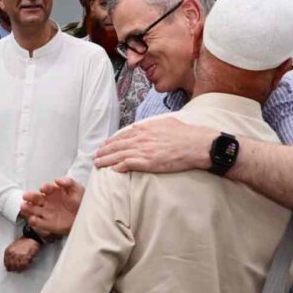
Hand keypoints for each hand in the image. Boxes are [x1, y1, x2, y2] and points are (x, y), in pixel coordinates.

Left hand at [4, 237, 41, 272]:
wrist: (31, 237)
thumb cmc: (24, 241)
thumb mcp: (13, 246)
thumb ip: (11, 254)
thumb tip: (10, 262)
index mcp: (8, 251)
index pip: (6, 262)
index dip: (8, 267)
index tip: (9, 268)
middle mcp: (12, 254)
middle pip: (11, 266)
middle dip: (14, 269)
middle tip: (16, 270)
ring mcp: (18, 256)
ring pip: (17, 267)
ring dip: (19, 268)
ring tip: (21, 268)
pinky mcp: (25, 257)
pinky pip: (23, 266)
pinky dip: (25, 267)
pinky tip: (26, 265)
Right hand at [21, 177, 83, 236]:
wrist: (85, 216)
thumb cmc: (81, 201)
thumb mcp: (77, 189)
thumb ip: (68, 182)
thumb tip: (57, 179)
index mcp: (53, 192)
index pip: (47, 188)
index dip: (45, 188)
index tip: (43, 188)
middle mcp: (47, 201)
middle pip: (36, 198)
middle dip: (30, 197)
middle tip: (26, 196)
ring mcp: (47, 213)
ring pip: (34, 210)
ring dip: (28, 208)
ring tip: (24, 207)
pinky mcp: (48, 224)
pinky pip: (39, 223)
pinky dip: (35, 221)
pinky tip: (32, 219)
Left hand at [94, 118, 217, 172]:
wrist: (197, 144)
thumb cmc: (186, 134)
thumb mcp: (167, 122)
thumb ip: (152, 125)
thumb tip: (143, 126)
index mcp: (145, 128)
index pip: (123, 135)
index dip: (112, 141)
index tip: (104, 145)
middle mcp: (141, 138)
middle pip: (117, 145)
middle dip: (104, 151)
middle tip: (95, 156)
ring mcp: (143, 150)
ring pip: (118, 155)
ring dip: (106, 160)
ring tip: (97, 164)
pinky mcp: (148, 162)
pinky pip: (128, 165)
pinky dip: (118, 167)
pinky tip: (112, 171)